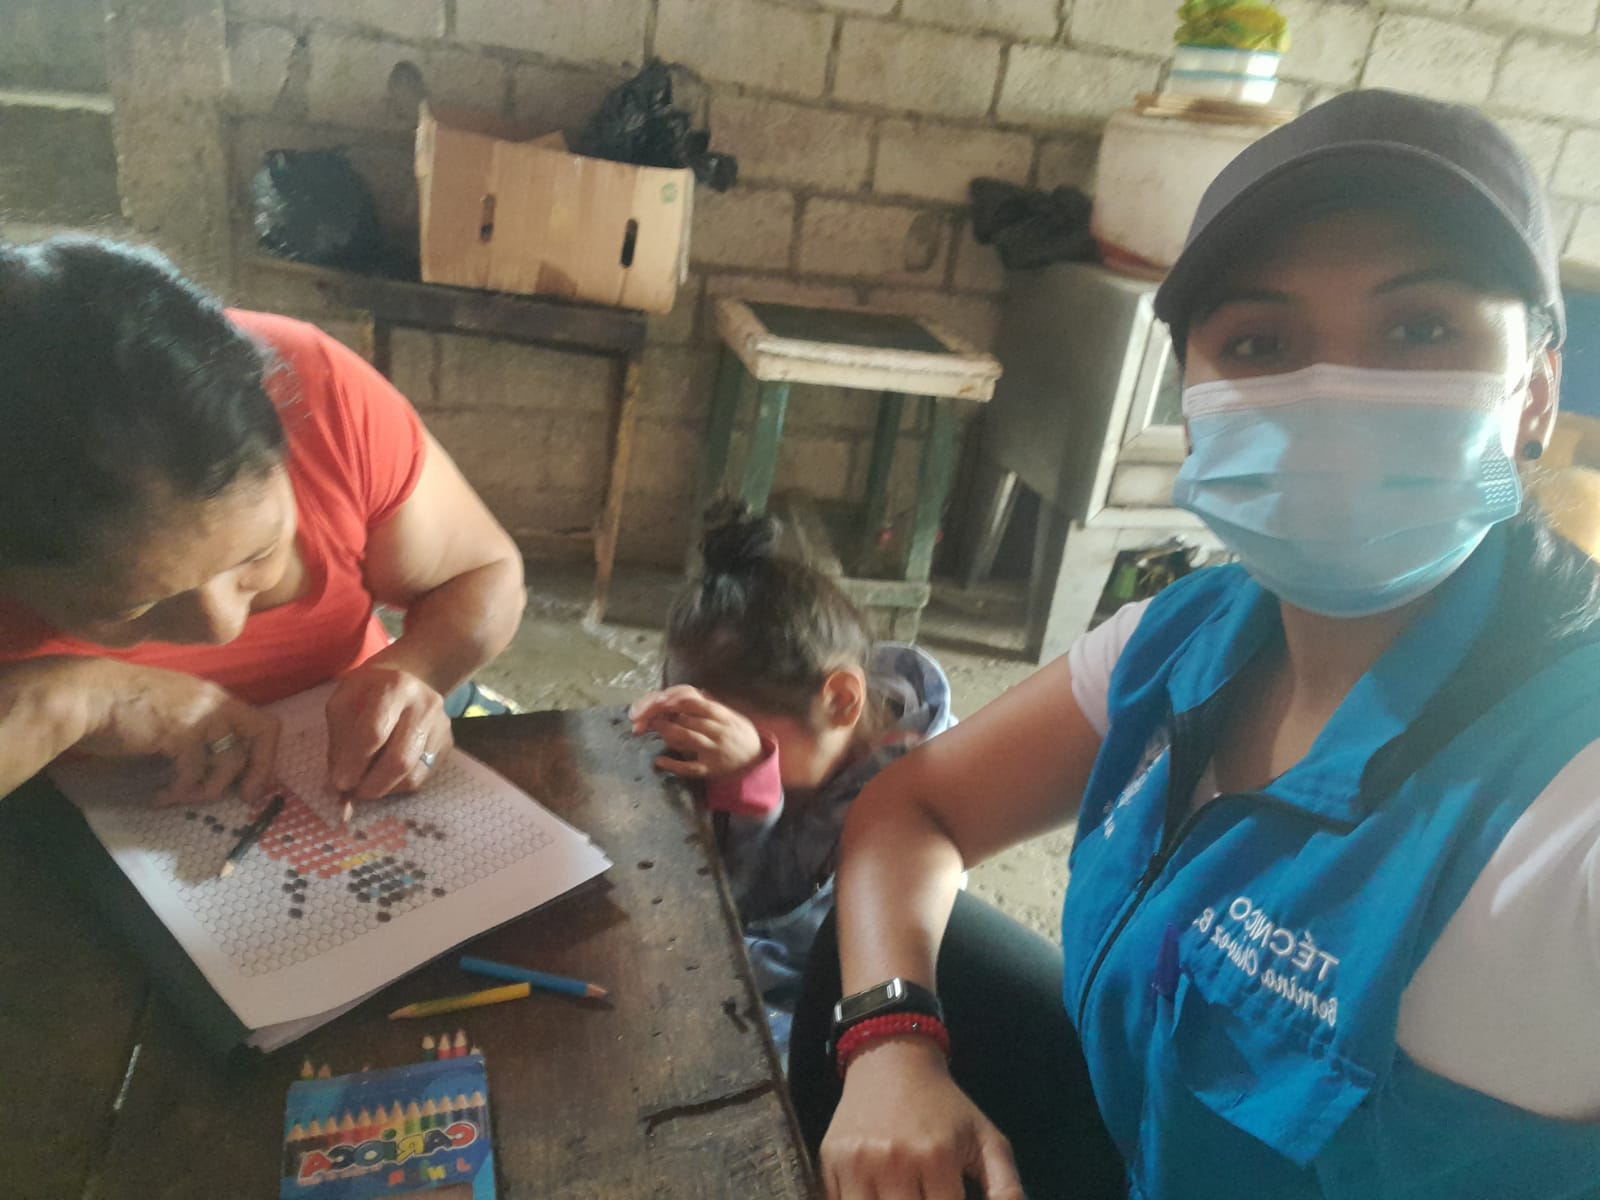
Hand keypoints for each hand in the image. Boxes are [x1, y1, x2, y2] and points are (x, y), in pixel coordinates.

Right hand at [74, 661, 280, 807]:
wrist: (86, 697)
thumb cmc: (123, 707)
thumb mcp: (174, 712)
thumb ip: (200, 731)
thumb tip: (219, 769)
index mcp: (216, 697)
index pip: (264, 722)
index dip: (266, 756)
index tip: (254, 783)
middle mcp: (214, 702)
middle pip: (261, 735)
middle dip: (257, 772)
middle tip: (243, 798)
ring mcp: (199, 715)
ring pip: (229, 762)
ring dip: (207, 789)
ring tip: (180, 797)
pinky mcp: (179, 732)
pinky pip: (194, 773)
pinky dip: (179, 791)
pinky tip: (160, 796)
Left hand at [325, 664, 451, 801]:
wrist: (404, 678)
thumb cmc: (366, 693)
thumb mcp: (342, 704)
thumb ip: (338, 742)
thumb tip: (340, 785)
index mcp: (395, 687)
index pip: (374, 732)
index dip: (354, 762)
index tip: (339, 782)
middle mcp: (425, 705)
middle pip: (400, 759)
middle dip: (372, 785)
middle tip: (353, 793)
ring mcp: (441, 726)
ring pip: (413, 775)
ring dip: (384, 788)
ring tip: (366, 785)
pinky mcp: (448, 744)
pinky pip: (422, 777)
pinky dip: (398, 785)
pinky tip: (384, 777)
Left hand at [628, 686, 762, 780]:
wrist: (757, 760)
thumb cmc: (738, 734)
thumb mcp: (729, 715)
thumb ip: (708, 705)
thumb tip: (689, 692)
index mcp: (721, 714)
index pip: (694, 702)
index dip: (673, 700)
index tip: (656, 700)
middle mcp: (718, 731)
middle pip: (685, 719)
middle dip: (660, 716)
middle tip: (641, 716)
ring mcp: (714, 751)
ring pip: (687, 739)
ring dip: (665, 732)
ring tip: (646, 728)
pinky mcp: (710, 770)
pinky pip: (690, 768)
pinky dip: (673, 765)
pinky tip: (658, 761)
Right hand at [822, 1039, 1023, 1199]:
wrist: (892, 1059)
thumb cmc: (946, 1106)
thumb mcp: (986, 1140)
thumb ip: (1007, 1188)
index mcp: (936, 1157)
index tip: (949, 1199)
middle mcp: (893, 1161)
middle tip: (927, 1196)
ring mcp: (856, 1163)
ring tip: (906, 1194)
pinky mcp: (829, 1162)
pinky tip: (880, 1194)